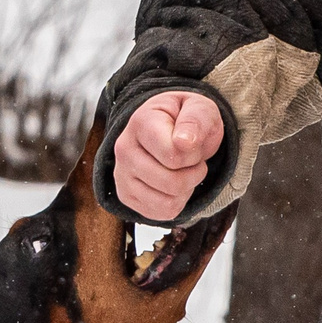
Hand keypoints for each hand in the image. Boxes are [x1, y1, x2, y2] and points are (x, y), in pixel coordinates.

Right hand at [113, 91, 225, 222]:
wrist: (171, 127)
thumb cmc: (185, 119)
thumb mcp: (200, 109)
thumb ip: (196, 120)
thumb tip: (184, 142)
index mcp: (141, 122)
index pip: (174, 155)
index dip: (194, 154)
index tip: (192, 142)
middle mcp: (124, 149)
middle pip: (172, 183)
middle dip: (194, 174)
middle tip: (192, 159)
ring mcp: (121, 175)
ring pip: (167, 202)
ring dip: (186, 189)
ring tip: (182, 170)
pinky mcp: (125, 196)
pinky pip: (161, 214)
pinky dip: (177, 202)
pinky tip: (173, 184)